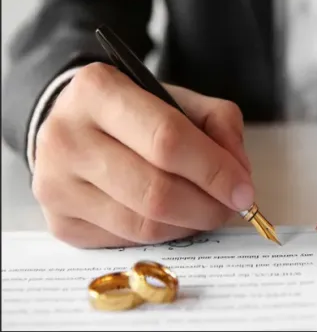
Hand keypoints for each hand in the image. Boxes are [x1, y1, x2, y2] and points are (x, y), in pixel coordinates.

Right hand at [33, 62, 253, 247]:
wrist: (75, 126)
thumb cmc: (135, 112)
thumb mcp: (179, 99)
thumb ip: (218, 124)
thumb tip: (239, 174)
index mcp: (97, 90)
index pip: (167, 140)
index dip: (214, 170)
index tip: (244, 190)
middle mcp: (66, 137)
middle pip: (155, 191)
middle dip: (207, 206)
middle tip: (232, 207)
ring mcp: (55, 184)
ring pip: (143, 224)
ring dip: (190, 224)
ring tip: (207, 211)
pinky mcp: (59, 222)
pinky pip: (127, 241)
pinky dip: (164, 234)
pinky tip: (175, 218)